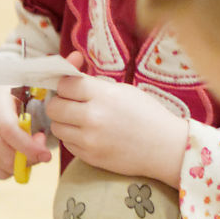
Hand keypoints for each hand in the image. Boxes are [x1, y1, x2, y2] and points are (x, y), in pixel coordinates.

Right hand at [0, 84, 52, 180]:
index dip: (29, 147)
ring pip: (3, 168)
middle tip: (42, 147)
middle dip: (30, 159)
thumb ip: (29, 118)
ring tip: (29, 147)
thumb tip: (38, 142)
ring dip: (23, 164)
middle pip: (6, 156)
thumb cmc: (9, 91)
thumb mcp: (22, 94)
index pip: (10, 132)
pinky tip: (17, 152)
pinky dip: (12, 168)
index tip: (46, 154)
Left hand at [41, 64, 187, 183]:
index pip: (65, 85)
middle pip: (54, 107)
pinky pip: (67, 143)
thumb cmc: (147, 114)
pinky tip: (88, 134)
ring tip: (79, 119)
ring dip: (63, 121)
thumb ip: (94, 82)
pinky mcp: (89, 157)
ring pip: (56, 127)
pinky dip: (72, 137)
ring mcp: (89, 140)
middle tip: (70, 103)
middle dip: (59, 103)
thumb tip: (70, 62)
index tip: (71, 87)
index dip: (64, 84)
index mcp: (103, 95)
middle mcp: (93, 117)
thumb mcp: (123, 90)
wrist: (165, 148)